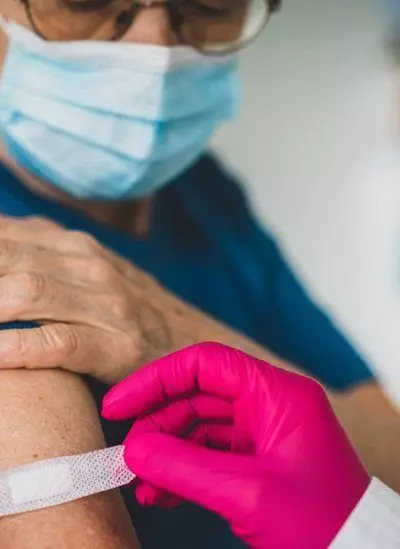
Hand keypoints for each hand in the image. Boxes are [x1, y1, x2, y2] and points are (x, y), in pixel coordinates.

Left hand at [0, 215, 172, 382]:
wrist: (191, 340)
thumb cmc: (126, 309)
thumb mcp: (87, 269)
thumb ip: (41, 255)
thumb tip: (0, 236)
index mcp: (75, 245)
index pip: (5, 235)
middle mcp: (89, 266)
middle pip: (7, 258)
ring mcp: (107, 304)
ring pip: (27, 292)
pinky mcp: (119, 346)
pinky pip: (59, 343)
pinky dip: (18, 348)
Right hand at [102, 342, 369, 548]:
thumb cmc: (323, 524)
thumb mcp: (248, 493)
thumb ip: (184, 467)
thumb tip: (133, 451)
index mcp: (276, 393)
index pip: (205, 364)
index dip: (157, 379)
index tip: (120, 404)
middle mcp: (269, 404)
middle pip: (197, 396)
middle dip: (158, 424)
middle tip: (128, 455)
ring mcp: (263, 432)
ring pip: (199, 427)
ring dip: (166, 452)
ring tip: (142, 482)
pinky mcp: (257, 460)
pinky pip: (209, 454)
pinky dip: (182, 471)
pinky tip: (161, 493)